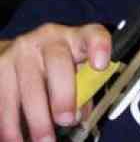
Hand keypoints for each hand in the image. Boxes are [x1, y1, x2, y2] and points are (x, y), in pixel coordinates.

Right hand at [0, 23, 110, 141]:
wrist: (20, 53)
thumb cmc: (55, 65)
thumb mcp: (74, 69)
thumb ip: (83, 88)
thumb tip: (80, 114)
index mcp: (75, 39)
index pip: (92, 35)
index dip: (99, 47)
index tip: (101, 65)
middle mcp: (49, 39)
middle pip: (58, 62)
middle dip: (63, 94)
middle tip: (67, 120)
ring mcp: (22, 52)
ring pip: (29, 86)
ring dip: (37, 119)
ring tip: (44, 141)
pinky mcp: (0, 67)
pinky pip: (5, 100)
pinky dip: (10, 125)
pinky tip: (17, 139)